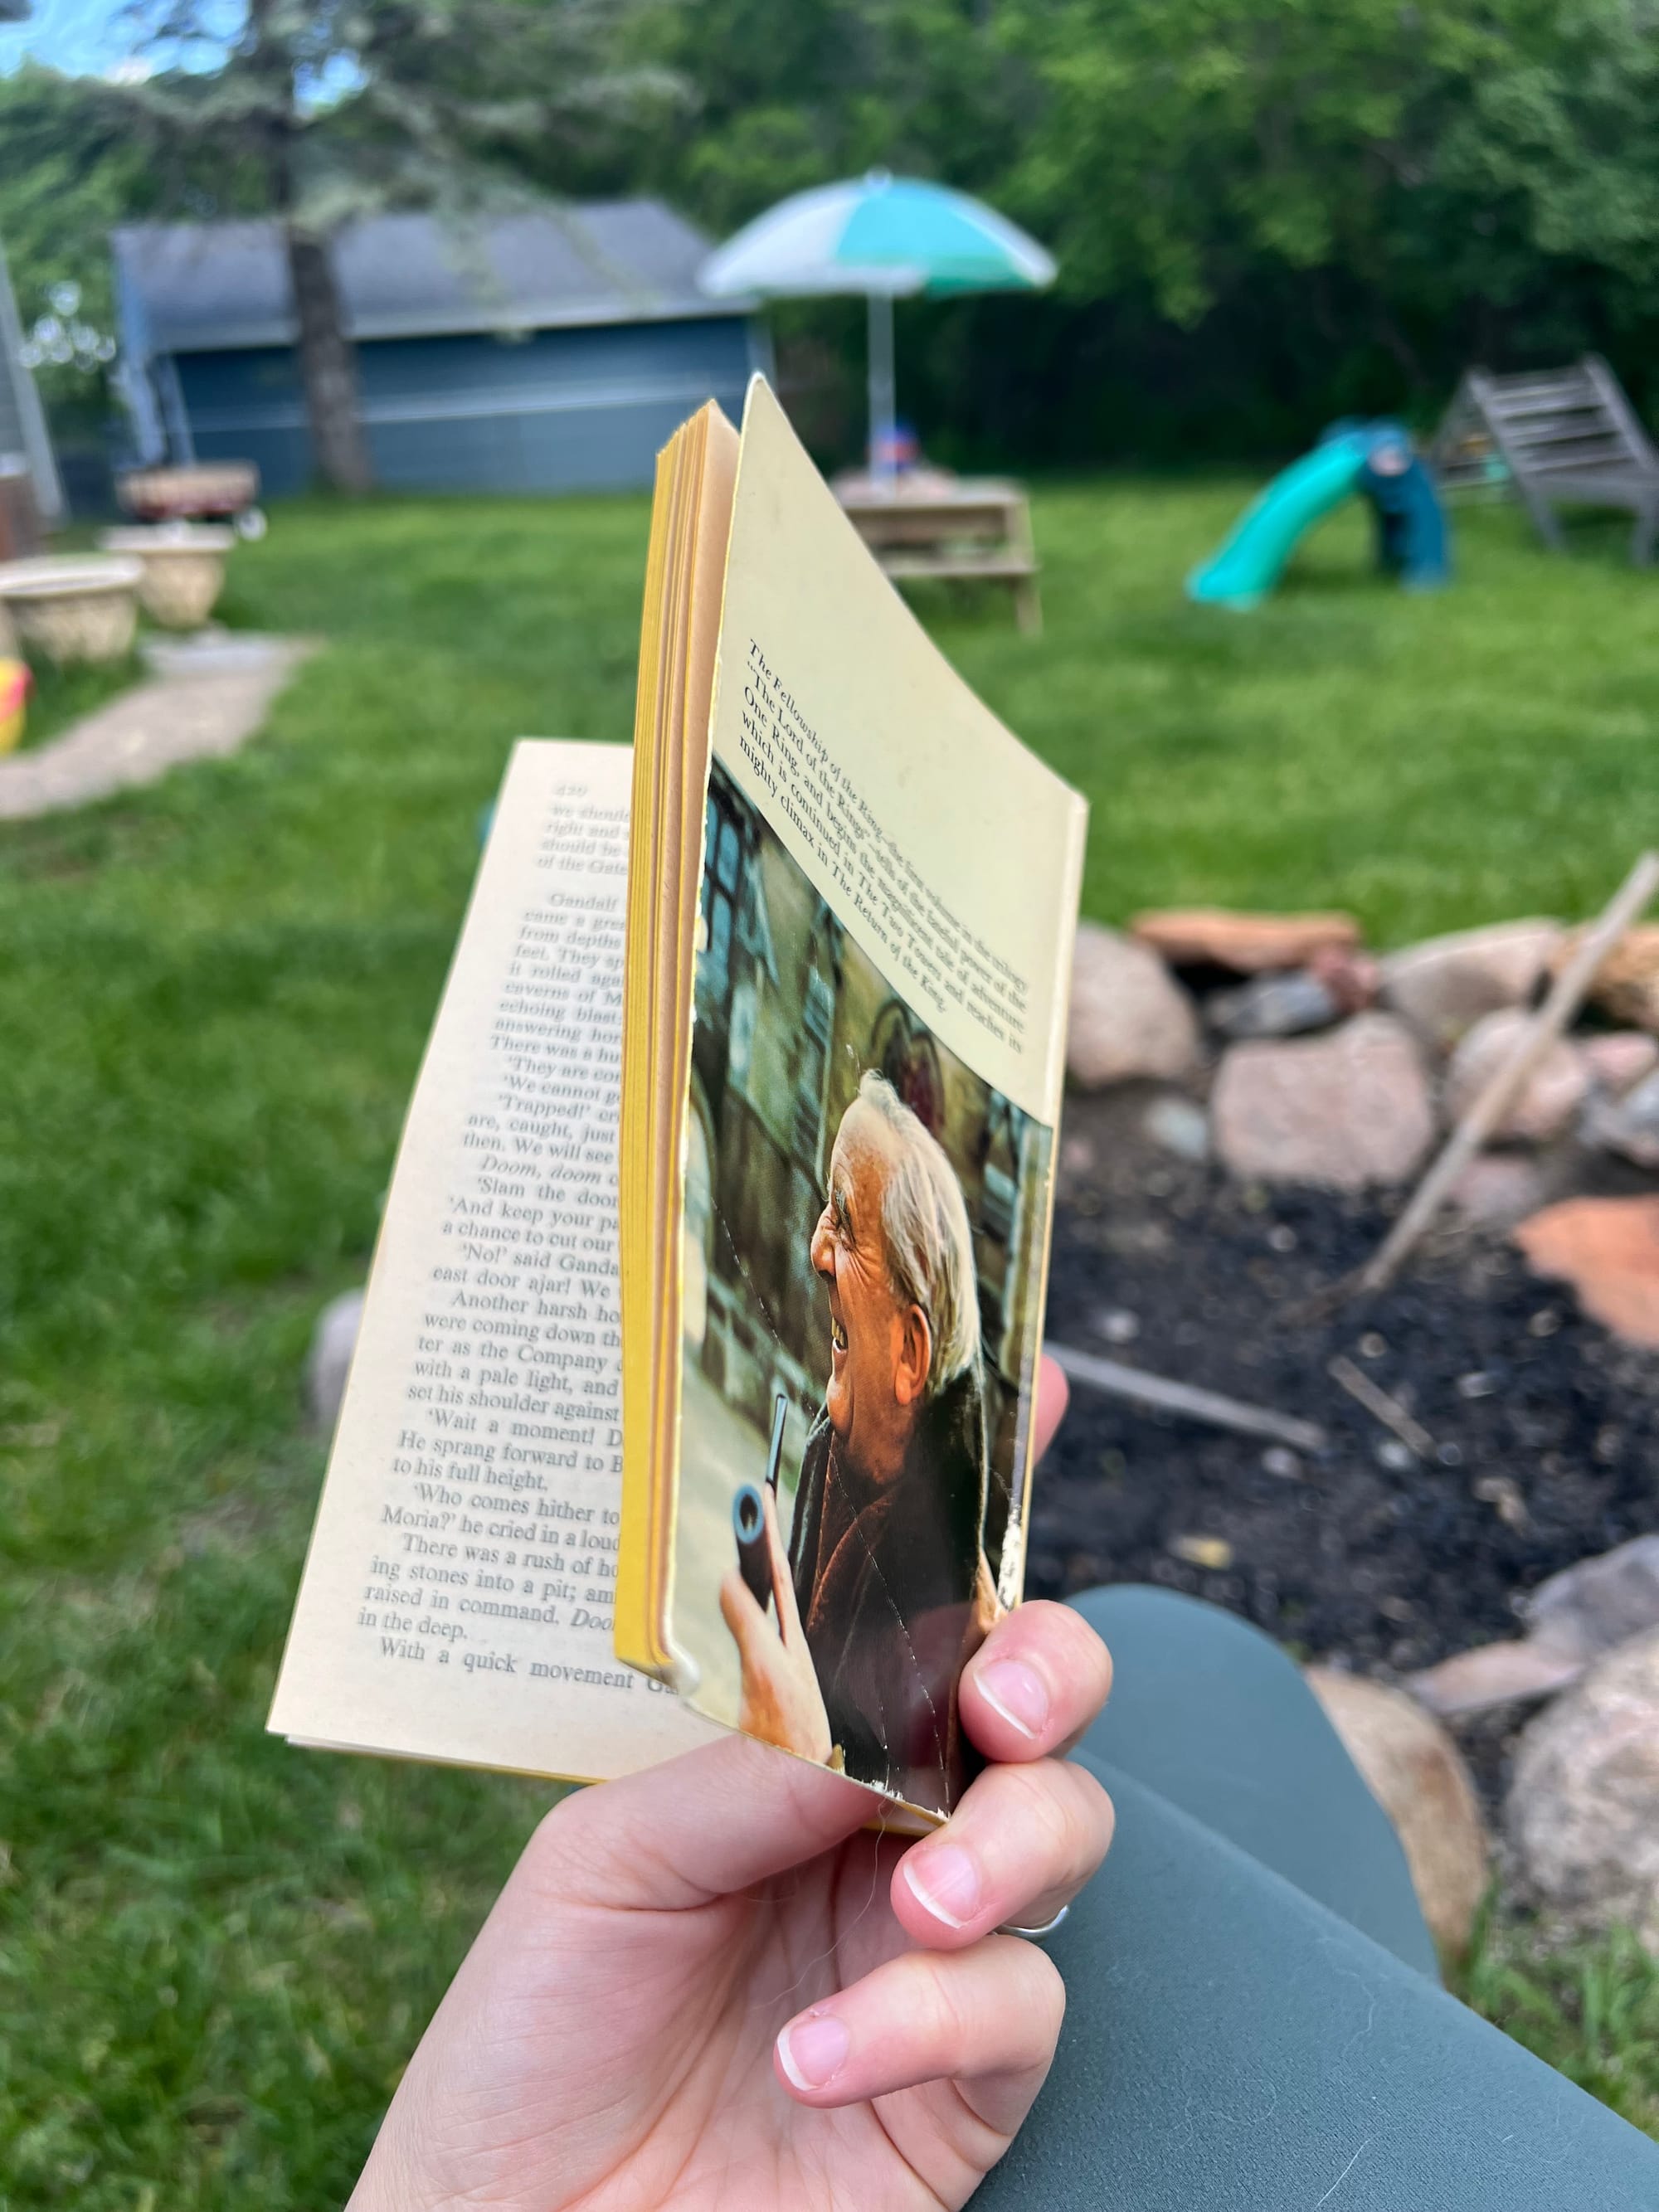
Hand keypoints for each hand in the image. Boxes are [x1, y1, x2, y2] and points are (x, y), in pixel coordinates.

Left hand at [351, 1359, 1113, 2211]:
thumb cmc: (533, 2040)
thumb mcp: (605, 1864)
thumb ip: (749, 1775)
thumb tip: (882, 1710)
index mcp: (798, 1750)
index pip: (905, 1609)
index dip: (981, 1500)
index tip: (1039, 1387)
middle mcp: (883, 1828)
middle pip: (1030, 1699)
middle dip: (1049, 1666)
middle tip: (1001, 1693)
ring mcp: (930, 1945)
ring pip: (1065, 1831)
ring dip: (1010, 1847)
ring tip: (917, 1904)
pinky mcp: (965, 2080)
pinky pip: (1017, 2011)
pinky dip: (932, 2018)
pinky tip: (821, 2056)